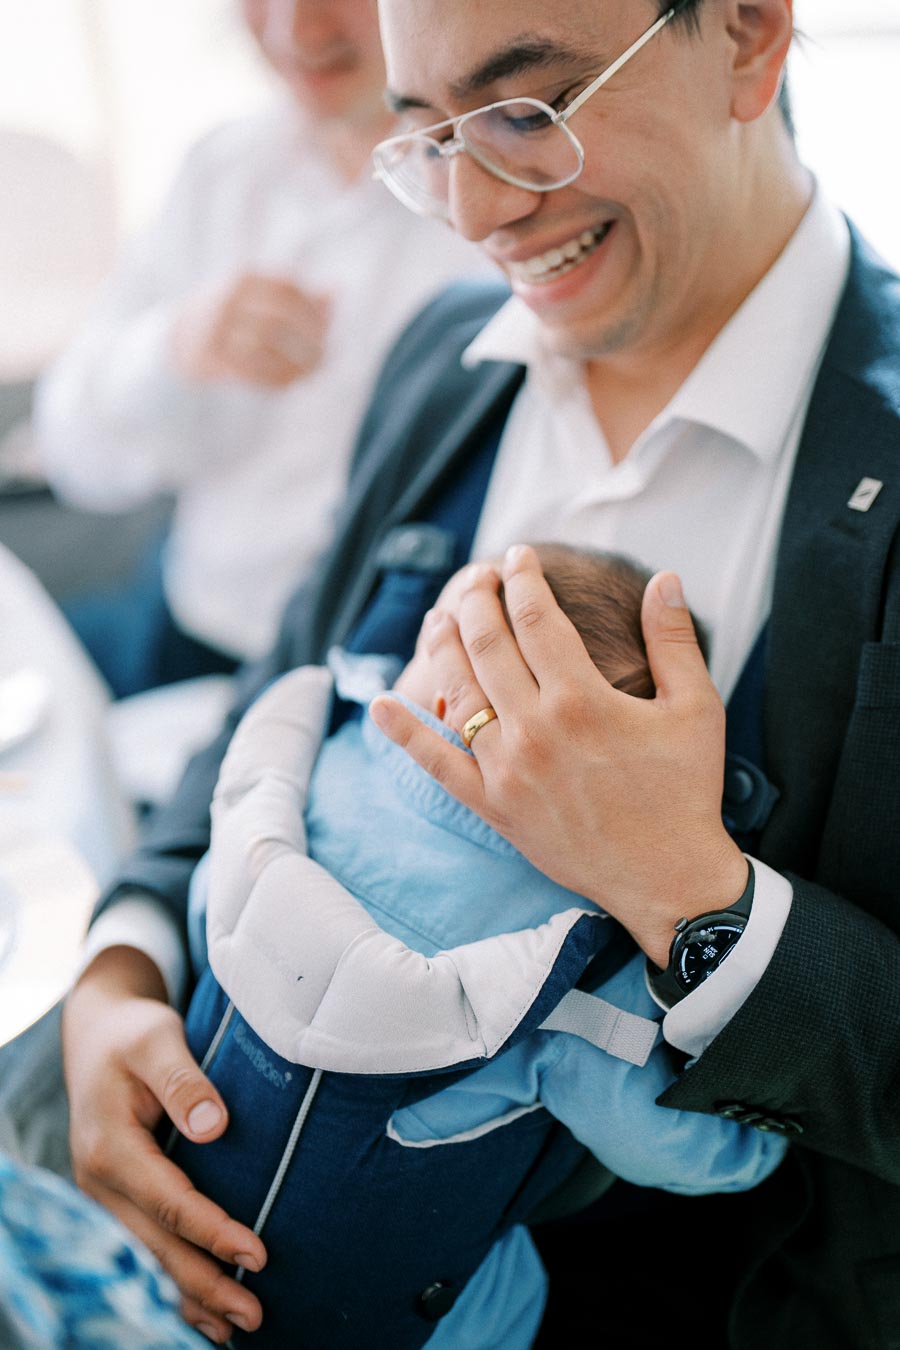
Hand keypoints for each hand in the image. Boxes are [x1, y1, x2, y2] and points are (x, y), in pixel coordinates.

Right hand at [62, 946, 266, 1342]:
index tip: (257, 1254)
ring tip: (233, 1330)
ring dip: (187, 1297)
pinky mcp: (113, 1198)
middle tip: (253, 1315)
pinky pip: (141, 1247)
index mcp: (109, 1145)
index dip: (212, 1232)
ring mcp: (101, 1194)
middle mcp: (97, 1179)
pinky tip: (200, 1310)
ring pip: (145, 1257)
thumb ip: (183, 1080)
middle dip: (204, 1285)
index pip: (168, 1202)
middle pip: (155, 1245)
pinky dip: (169, 1281)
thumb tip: (214, 1126)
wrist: (96, 1032)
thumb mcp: (156, 1038)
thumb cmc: (133, 1033)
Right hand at [172, 273, 331, 387]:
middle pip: (279, 319)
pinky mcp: (210, 358)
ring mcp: (216, 329)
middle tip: (325, 356)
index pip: (288, 288)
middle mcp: (228, 300)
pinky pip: (251, 372)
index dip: (313, 311)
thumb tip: (336, 292)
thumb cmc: (234, 317)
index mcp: (244, 279)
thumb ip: (297, 296)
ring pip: (266, 348)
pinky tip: (290, 384)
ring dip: (295, 364)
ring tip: (310, 372)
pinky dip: (276, 380)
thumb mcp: (260, 298)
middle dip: (308, 340)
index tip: (328, 330)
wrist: (178, 341)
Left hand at [370, 545, 746, 966]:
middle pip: (487, 644)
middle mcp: (535, 728)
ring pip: (457, 691)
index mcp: (582, 698)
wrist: (667, 878)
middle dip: (476, 599)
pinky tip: (380, 704)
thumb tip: (663, 578)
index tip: (517, 556)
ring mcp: (506, 769)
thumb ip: (674, 639)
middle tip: (477, 576)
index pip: (535, 616)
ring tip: (440, 617)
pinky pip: (436, 764)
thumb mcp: (696, 708)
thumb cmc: (685, 791)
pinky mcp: (492, 806)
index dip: (522, 578)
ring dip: (442, 645)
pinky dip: (405, 733)